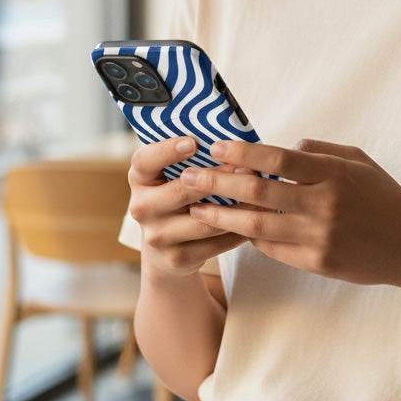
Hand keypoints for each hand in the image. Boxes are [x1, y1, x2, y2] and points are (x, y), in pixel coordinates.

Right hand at [127, 137, 246, 276]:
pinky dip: (238, 231)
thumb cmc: (178, 197)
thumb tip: (233, 144)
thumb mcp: (173, 175)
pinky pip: (214, 243)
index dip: (167, 150)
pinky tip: (256, 219)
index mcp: (139, 178)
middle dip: (218, 179)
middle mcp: (141, 207)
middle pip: (180, 191)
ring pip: (203, 221)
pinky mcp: (176, 258)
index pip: (145, 160)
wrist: (165, 248)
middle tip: (248, 167)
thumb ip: (192, 159)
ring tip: (261, 193)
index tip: (193, 142)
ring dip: (236, 207)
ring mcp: (156, 236)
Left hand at [182, 138, 400, 287]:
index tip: (217, 147)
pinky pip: (273, 248)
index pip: (278, 157)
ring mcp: (319, 236)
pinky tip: (232, 228)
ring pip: (258, 224)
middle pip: (259, 191)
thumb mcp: (359, 160)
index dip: (244, 152)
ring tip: (196, 208)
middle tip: (188, 177)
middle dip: (218, 183)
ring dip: (223, 216)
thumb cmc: (384, 197)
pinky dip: (251, 237)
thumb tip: (282, 146)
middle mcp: (324, 204)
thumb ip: (319, 151)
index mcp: (333, 173)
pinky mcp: (317, 263)